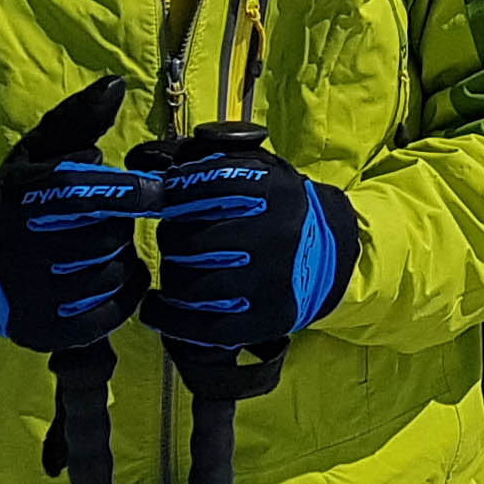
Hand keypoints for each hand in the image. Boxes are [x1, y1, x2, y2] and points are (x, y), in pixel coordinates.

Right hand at [0, 78, 152, 351]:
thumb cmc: (21, 200)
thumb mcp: (38, 153)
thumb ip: (78, 118)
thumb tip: (116, 84)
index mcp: (19, 198)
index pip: (78, 191)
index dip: (126, 190)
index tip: (157, 190)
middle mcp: (20, 249)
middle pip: (105, 234)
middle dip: (118, 223)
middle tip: (108, 219)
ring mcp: (33, 296)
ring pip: (111, 273)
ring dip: (118, 258)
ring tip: (98, 247)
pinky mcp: (47, 331)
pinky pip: (111, 312)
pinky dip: (122, 292)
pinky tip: (110, 275)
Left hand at [136, 139, 358, 351]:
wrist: (329, 254)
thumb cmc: (280, 210)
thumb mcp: (261, 171)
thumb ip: (213, 158)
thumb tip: (154, 163)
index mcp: (275, 193)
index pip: (204, 187)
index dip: (175, 193)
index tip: (166, 197)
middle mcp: (273, 237)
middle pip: (186, 240)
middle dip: (170, 237)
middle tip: (175, 238)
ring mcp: (268, 282)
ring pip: (187, 284)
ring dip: (171, 276)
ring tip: (176, 269)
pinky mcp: (263, 320)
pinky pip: (199, 325)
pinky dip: (168, 316)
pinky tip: (158, 306)